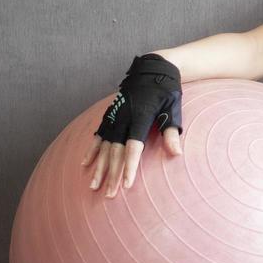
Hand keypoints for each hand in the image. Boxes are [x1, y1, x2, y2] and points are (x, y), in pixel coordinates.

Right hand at [80, 53, 184, 197]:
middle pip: (116, 150)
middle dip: (112, 174)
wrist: (154, 68)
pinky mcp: (110, 114)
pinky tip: (85, 164)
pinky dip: (91, 150)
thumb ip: (172, 131)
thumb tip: (177, 153)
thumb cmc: (167, 91)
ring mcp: (114, 115)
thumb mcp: (173, 108)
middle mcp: (124, 117)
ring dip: (99, 167)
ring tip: (94, 185)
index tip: (127, 184)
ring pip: (104, 146)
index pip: (134, 146)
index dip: (129, 165)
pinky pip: (98, 135)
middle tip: (110, 194)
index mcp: (140, 116)